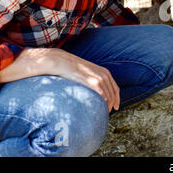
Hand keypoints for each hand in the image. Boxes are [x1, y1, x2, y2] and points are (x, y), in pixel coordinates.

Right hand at [0, 48, 119, 111]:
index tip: (115, 107)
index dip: (116, 97)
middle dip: (113, 102)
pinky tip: (99, 107)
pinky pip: (101, 93)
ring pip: (108, 93)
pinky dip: (103, 100)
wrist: (56, 60)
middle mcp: (101, 73)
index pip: (114, 86)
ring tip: (103, 112)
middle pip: (113, 91)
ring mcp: (96, 76)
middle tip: (110, 111)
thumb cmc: (66, 68)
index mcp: (102, 71)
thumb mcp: (80, 73)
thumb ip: (87, 80)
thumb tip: (87, 91)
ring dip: (108, 103)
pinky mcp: (89, 79)